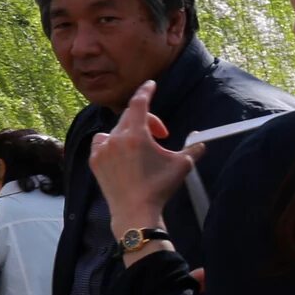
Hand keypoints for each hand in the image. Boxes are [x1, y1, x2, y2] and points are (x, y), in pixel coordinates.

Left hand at [89, 80, 204, 235]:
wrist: (135, 210)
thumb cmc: (160, 187)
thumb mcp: (182, 165)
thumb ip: (193, 148)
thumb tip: (200, 141)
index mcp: (136, 135)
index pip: (139, 104)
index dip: (146, 91)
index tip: (150, 84)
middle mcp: (116, 139)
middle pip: (130, 117)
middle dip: (148, 121)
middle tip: (162, 134)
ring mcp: (102, 150)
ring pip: (115, 130)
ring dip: (129, 132)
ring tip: (142, 146)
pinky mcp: (94, 161)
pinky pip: (101, 144)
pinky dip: (112, 143)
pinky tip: (123, 154)